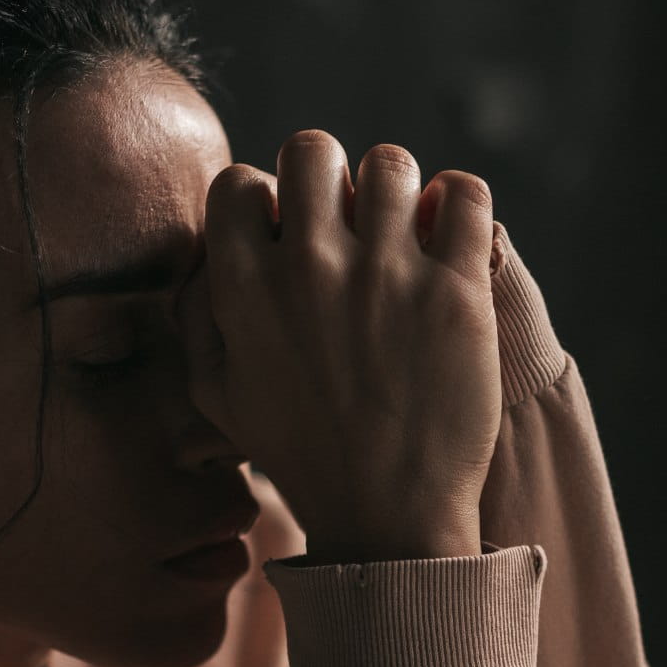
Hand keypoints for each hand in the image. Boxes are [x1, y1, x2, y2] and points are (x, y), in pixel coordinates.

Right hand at [190, 130, 501, 561]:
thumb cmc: (303, 457)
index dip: (267, 201)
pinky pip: (465, 195)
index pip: (240, 182)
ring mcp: (388, 274)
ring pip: (393, 164)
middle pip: (314, 149)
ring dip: (400, 193)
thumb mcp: (219, 395)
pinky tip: (452, 239)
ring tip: (408, 236)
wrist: (389, 517)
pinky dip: (460, 205)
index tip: (290, 238)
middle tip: (351, 228)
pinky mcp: (457, 290)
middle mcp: (311, 267)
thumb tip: (207, 254)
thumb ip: (200, 316)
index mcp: (245, 288)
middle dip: (332, 180)